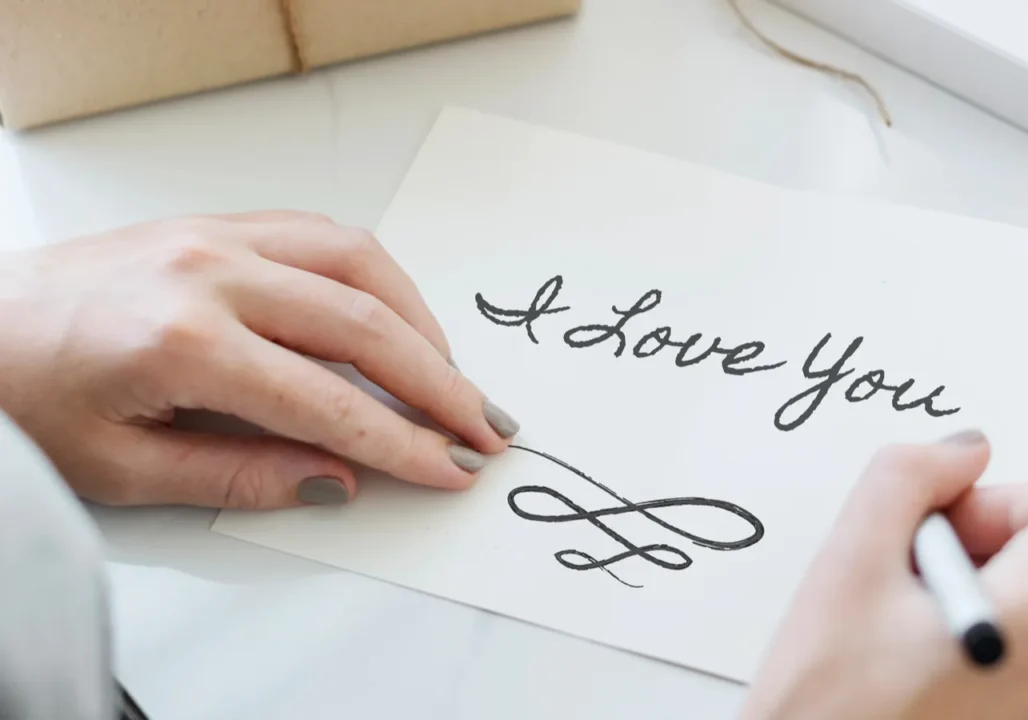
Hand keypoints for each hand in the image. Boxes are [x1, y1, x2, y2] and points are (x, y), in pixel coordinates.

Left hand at [0, 211, 519, 509]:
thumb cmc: (26, 395)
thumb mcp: (123, 469)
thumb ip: (240, 475)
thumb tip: (335, 479)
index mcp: (184, 342)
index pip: (329, 403)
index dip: (402, 444)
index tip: (448, 470)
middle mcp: (212, 273)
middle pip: (365, 325)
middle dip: (440, 384)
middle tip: (483, 428)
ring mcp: (217, 235)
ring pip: (359, 265)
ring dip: (421, 322)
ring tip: (450, 377)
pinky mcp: (217, 222)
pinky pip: (324, 236)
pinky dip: (377, 278)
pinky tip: (396, 316)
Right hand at [739, 430, 1027, 719]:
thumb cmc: (823, 712)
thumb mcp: (844, 568)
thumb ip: (907, 478)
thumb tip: (963, 453)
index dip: (1013, 498)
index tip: (952, 534)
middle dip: (985, 552)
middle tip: (906, 593)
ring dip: (981, 603)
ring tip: (907, 643)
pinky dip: (989, 650)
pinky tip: (924, 676)